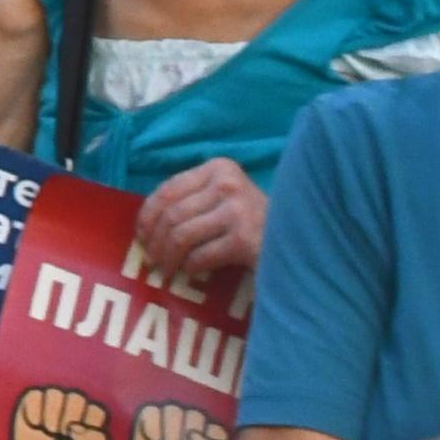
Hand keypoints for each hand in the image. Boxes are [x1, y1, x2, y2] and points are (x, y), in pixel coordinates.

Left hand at [131, 159, 266, 289]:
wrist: (298, 240)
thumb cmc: (254, 220)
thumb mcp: (224, 197)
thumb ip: (193, 199)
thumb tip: (147, 224)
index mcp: (219, 167)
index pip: (169, 189)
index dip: (148, 214)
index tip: (141, 234)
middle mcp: (228, 183)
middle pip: (172, 214)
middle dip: (155, 241)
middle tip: (151, 259)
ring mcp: (238, 210)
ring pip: (182, 235)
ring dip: (168, 257)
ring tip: (166, 270)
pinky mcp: (245, 240)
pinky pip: (201, 256)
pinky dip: (190, 267)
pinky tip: (191, 272)